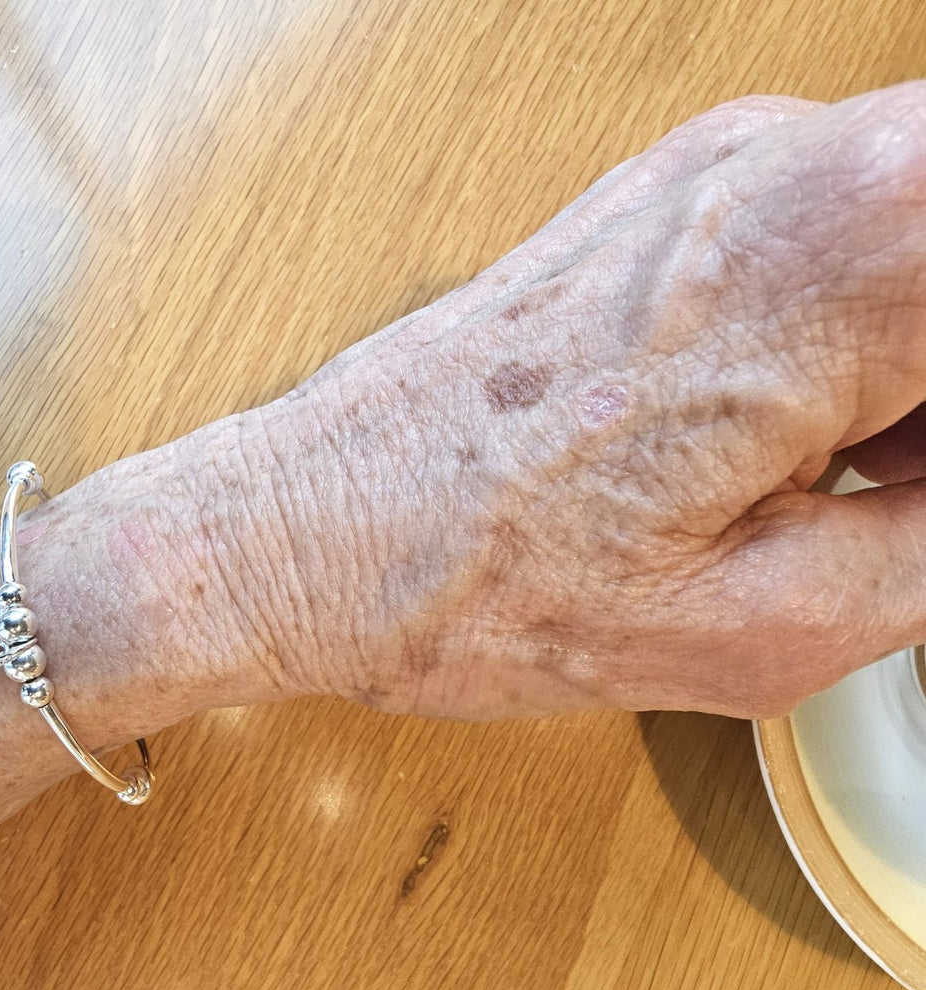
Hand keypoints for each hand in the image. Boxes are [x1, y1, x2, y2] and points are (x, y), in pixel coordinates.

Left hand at [224, 81, 925, 719]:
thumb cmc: (476, 582)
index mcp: (829, 258)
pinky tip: (784, 436)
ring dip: (911, 367)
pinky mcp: (666, 205)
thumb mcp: (764, 624)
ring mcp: (710, 173)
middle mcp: (771, 169)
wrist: (319, 529)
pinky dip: (857, 336)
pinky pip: (836, 239)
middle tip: (886, 488)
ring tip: (837, 479)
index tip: (912, 489)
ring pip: (917, 233)